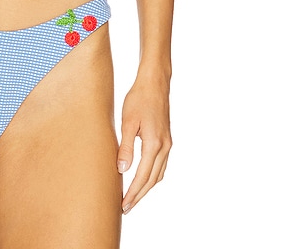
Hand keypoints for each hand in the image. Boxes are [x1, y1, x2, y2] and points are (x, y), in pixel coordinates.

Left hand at [117, 75, 171, 212]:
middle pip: (152, 180)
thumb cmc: (138, 99)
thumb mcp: (127, 121)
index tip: (124, 205)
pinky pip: (161, 165)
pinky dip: (152, 176)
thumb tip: (122, 170)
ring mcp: (168, 144)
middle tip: (126, 207)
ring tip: (133, 196)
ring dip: (146, 187)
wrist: (155, 83)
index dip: (133, 193)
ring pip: (158, 174)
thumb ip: (126, 147)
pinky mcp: (167, 139)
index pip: (142, 176)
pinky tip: (143, 177)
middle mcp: (164, 147)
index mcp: (154, 144)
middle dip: (139, 195)